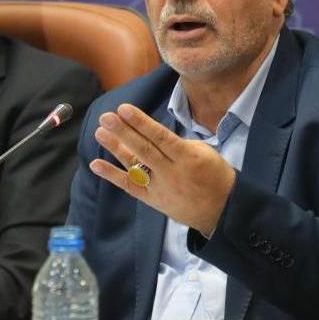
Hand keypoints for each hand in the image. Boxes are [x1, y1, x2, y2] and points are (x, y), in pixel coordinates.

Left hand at [90, 104, 235, 234]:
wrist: (222, 210)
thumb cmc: (215, 175)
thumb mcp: (205, 152)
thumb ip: (179, 143)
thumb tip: (155, 135)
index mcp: (187, 157)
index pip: (160, 137)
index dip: (141, 123)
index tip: (124, 109)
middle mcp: (171, 172)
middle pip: (143, 149)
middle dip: (123, 131)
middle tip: (106, 117)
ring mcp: (159, 188)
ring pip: (134, 165)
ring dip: (115, 148)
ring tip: (99, 132)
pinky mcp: (152, 200)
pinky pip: (129, 186)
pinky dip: (112, 175)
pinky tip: (96, 164)